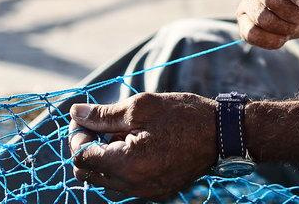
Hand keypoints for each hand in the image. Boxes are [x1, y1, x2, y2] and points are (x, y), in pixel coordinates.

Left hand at [69, 93, 216, 197]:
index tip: (85, 118)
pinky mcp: (156, 191)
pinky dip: (120, 165)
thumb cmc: (183, 115)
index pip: (81, 157)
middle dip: (86, 147)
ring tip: (120, 132)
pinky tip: (134, 144)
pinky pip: (124, 183)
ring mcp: (145, 191)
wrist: (223, 133)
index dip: (77, 135)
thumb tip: (75, 113)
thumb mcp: (141, 107)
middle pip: (88, 173)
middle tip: (98, 124)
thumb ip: (104, 114)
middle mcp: (134, 185)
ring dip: (103, 157)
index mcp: (128, 164)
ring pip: (105, 180)